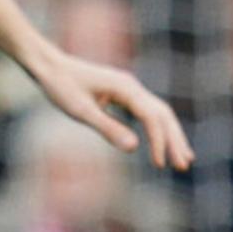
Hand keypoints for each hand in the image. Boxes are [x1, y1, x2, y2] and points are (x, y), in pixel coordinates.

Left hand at [30, 48, 192, 170]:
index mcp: (126, 88)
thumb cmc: (60, 86)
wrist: (48, 66)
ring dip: (169, 135)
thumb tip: (134, 148)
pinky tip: (158, 143)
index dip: (159, 142)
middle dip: (175, 140)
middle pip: (163, 115)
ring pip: (157, 113)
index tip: (161, 164)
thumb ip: (107, 128)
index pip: (152, 118)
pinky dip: (154, 128)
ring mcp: (128, 89)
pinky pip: (145, 112)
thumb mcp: (81, 111)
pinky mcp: (121, 94)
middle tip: (184, 165)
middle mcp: (132, 87)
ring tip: (181, 158)